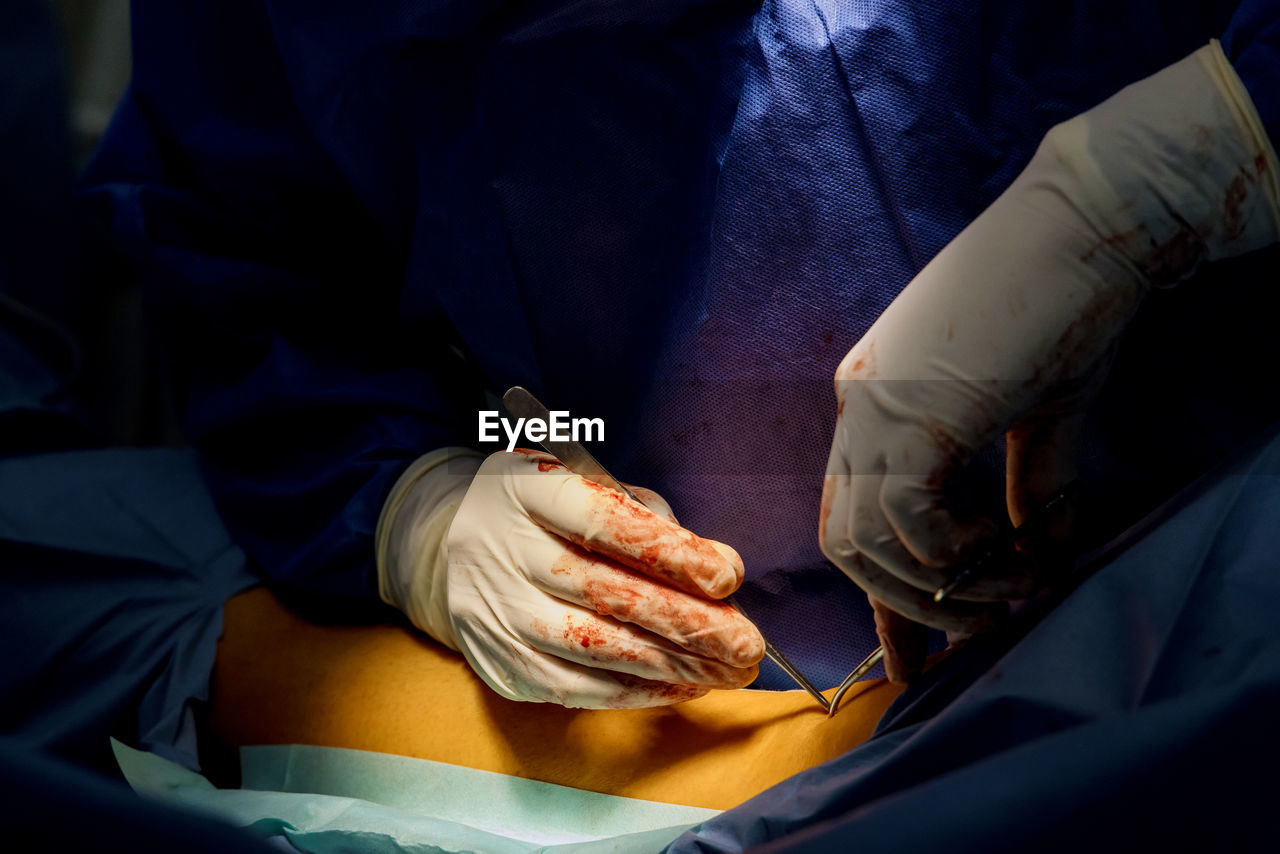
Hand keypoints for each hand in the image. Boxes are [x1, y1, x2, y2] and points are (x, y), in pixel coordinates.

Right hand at [380, 448, 763, 707]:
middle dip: (686, 622)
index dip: (668, 552)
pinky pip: (573, 687)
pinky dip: (635, 692)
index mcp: (528, 488)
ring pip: (592, 647)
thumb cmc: (545, 512)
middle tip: (747, 646)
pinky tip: (682, 687)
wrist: (452, 546)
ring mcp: (494, 610)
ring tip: (728, 672)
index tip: (727, 576)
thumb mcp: (587, 484)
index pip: (602, 521)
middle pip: (603, 592)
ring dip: (671, 666)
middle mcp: (502, 548)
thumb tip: (716, 574)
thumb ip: (647, 519)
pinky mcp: (498, 661)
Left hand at [820, 41, 1278, 681]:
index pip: (854, 515)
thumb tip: (1034, 552)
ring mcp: (874, 408)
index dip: (883, 593)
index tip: (920, 653)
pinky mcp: (910, 412)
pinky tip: (1016, 546)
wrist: (1088, 227)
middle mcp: (857, 408)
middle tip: (981, 628)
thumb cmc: (1066, 310)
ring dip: (944, 588)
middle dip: (906, 603)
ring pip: (867, 541)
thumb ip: (1023, 486)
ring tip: (1015, 591)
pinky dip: (961, 554)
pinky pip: (908, 518)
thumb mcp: (1037, 414)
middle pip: (842, 540)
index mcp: (874, 404)